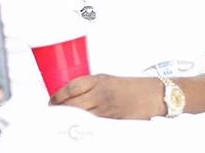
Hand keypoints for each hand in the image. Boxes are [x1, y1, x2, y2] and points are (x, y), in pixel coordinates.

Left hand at [49, 74, 163, 119]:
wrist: (152, 95)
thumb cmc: (131, 86)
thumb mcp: (108, 79)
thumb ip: (90, 85)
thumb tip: (72, 93)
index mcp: (99, 80)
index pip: (72, 87)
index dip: (58, 95)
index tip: (52, 100)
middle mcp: (100, 94)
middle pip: (73, 103)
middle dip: (60, 109)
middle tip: (53, 111)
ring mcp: (105, 109)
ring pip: (81, 115)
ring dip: (69, 117)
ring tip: (61, 119)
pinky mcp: (111, 120)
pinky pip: (93, 122)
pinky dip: (83, 123)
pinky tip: (78, 124)